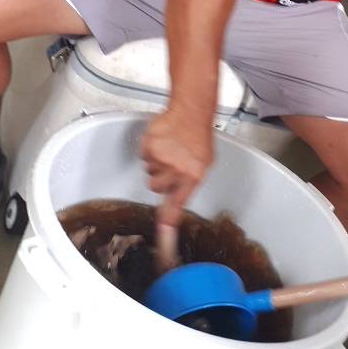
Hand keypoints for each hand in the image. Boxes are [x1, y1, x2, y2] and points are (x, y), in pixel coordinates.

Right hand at [140, 108, 213, 226]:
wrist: (191, 112)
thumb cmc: (198, 136)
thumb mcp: (203, 163)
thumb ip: (189, 181)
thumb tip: (178, 195)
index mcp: (192, 176)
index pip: (176, 205)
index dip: (167, 223)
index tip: (162, 237)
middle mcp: (175, 170)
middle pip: (156, 187)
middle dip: (161, 179)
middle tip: (171, 165)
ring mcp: (161, 158)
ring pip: (149, 172)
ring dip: (156, 164)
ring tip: (169, 149)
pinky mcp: (149, 146)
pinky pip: (143, 156)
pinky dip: (150, 150)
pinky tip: (162, 141)